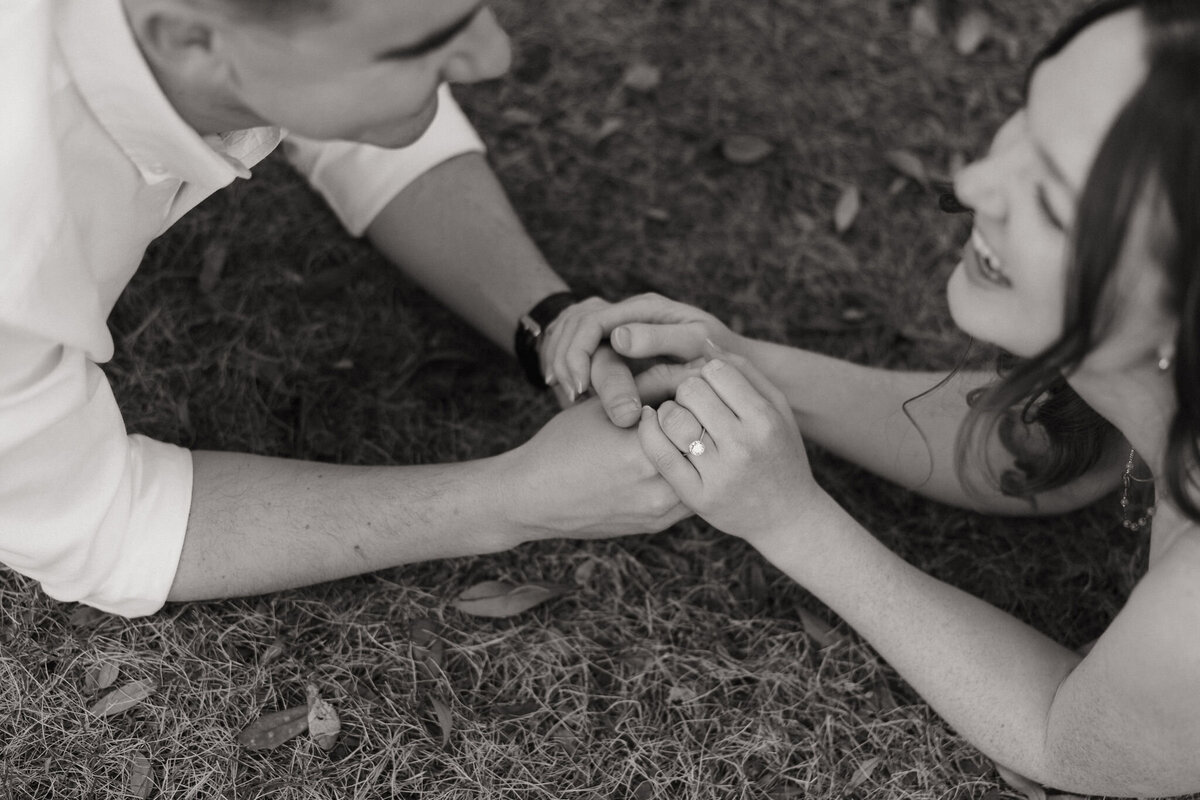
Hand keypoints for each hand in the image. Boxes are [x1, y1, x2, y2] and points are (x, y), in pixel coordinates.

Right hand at [505, 398, 690, 539]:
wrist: (534, 497)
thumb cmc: (563, 444)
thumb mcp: (603, 407)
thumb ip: (649, 387)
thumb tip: (690, 366)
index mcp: (644, 449)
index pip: (697, 414)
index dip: (697, 397)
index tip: (694, 387)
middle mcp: (657, 485)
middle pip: (706, 445)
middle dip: (705, 424)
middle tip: (700, 408)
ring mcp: (660, 510)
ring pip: (703, 473)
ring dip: (700, 453)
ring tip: (686, 433)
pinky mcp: (657, 524)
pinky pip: (690, 497)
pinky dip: (689, 475)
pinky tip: (676, 459)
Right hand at [541, 294, 738, 426]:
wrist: (741, 362)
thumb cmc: (724, 351)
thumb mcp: (693, 341)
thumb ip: (657, 337)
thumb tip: (617, 337)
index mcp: (643, 308)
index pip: (590, 323)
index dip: (578, 353)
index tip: (579, 386)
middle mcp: (630, 315)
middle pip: (580, 335)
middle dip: (569, 364)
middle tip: (571, 398)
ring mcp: (627, 332)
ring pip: (580, 347)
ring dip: (567, 370)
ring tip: (569, 399)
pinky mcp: (626, 352)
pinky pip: (592, 361)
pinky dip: (580, 376)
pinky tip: (576, 399)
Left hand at [636, 349, 818, 543]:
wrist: (788, 518)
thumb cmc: (782, 454)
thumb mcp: (778, 410)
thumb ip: (746, 373)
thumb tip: (705, 342)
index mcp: (764, 420)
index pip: (716, 372)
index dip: (707, 374)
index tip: (708, 387)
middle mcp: (743, 445)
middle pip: (691, 390)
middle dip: (686, 391)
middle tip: (690, 403)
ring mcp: (718, 473)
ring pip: (671, 418)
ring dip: (667, 412)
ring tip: (678, 419)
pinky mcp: (697, 496)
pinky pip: (659, 453)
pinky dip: (649, 433)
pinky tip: (652, 427)